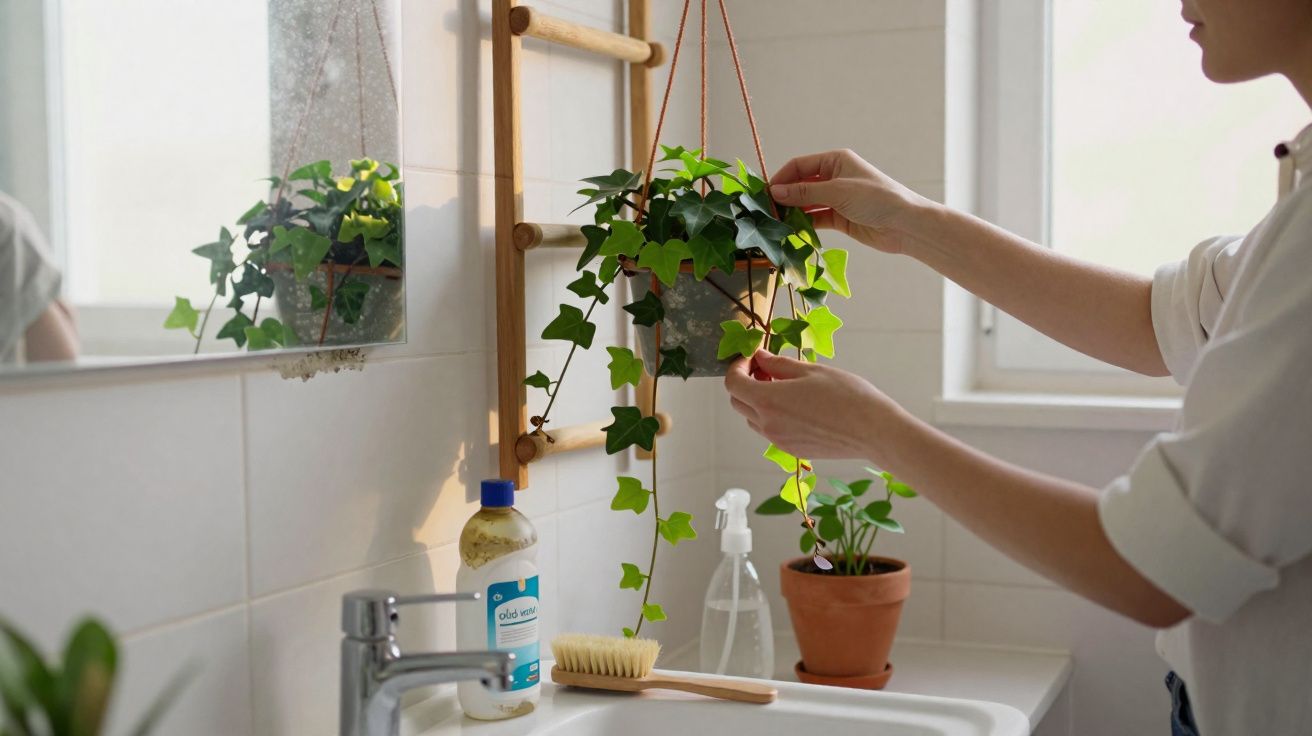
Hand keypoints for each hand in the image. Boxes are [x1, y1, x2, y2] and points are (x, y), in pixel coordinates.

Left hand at [723, 350, 908, 462]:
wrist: (874, 431)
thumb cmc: (846, 395)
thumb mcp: (811, 371)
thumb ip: (778, 364)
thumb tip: (759, 357)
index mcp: (769, 401)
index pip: (733, 384)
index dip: (737, 366)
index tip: (751, 356)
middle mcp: (768, 425)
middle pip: (738, 402)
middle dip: (745, 382)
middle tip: (766, 368)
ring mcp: (779, 441)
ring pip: (753, 418)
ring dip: (758, 400)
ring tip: (783, 385)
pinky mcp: (793, 450)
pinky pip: (770, 431)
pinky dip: (772, 415)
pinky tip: (796, 404)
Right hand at [770, 149, 933, 254]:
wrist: (904, 225)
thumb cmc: (876, 198)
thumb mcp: (838, 191)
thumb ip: (805, 192)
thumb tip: (775, 191)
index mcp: (835, 161)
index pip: (799, 166)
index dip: (781, 177)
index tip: (764, 193)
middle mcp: (834, 177)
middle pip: (800, 184)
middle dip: (784, 196)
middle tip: (766, 211)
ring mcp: (836, 198)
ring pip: (806, 203)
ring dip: (792, 212)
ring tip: (776, 223)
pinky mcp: (839, 218)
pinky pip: (815, 219)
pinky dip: (803, 224)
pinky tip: (791, 231)